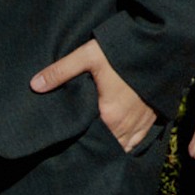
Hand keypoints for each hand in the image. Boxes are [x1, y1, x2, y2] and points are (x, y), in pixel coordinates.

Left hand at [31, 36, 159, 152]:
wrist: (159, 47)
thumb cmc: (123, 51)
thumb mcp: (88, 56)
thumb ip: (61, 71)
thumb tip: (34, 85)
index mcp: (109, 115)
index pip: (90, 140)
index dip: (80, 141)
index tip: (70, 137)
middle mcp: (126, 126)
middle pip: (107, 146)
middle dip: (95, 145)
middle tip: (81, 141)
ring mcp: (141, 124)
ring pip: (123, 147)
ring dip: (111, 145)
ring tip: (97, 140)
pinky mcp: (152, 119)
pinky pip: (138, 141)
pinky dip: (128, 142)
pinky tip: (117, 136)